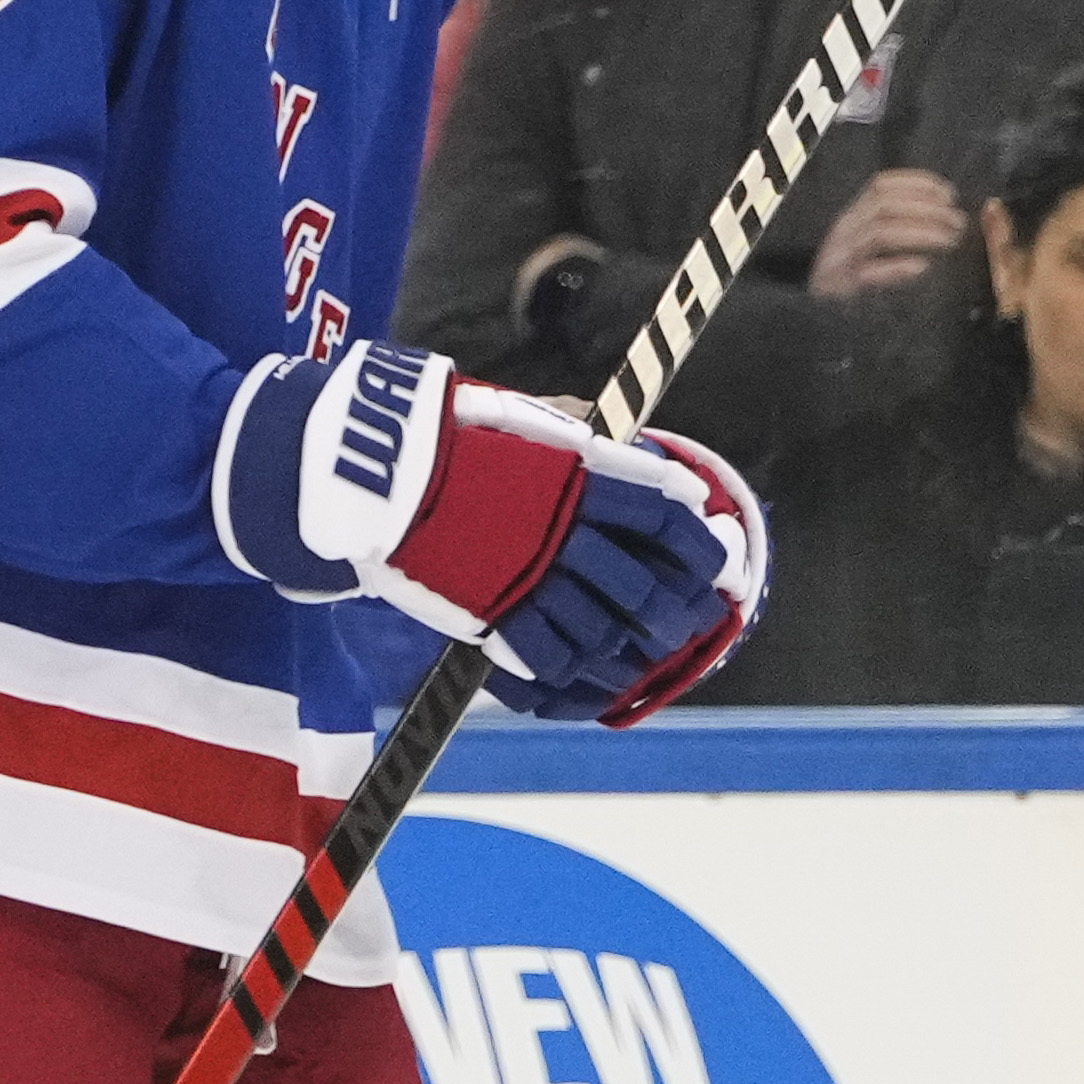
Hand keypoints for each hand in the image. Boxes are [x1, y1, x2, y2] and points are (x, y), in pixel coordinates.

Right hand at [219, 344, 766, 718]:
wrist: (371, 472)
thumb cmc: (440, 432)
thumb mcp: (511, 412)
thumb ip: (564, 424)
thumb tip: (607, 426)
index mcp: (577, 476)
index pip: (660, 518)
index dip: (694, 544)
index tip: (712, 556)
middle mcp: (563, 532)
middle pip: (641, 585)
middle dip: (670, 609)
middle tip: (682, 619)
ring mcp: (528, 578)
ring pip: (600, 630)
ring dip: (626, 648)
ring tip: (637, 655)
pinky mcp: (490, 613)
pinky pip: (544, 658)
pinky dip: (568, 671)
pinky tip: (579, 671)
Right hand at [806, 168, 966, 298]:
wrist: (812, 318)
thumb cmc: (848, 281)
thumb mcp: (865, 246)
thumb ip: (892, 226)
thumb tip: (941, 213)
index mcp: (851, 217)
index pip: (881, 185)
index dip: (918, 183)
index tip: (949, 194)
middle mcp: (843, 232)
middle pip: (885, 205)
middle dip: (927, 208)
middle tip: (957, 222)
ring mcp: (839, 259)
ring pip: (880, 233)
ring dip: (921, 232)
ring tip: (949, 241)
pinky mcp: (841, 288)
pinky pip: (868, 273)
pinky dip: (897, 268)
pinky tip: (921, 267)